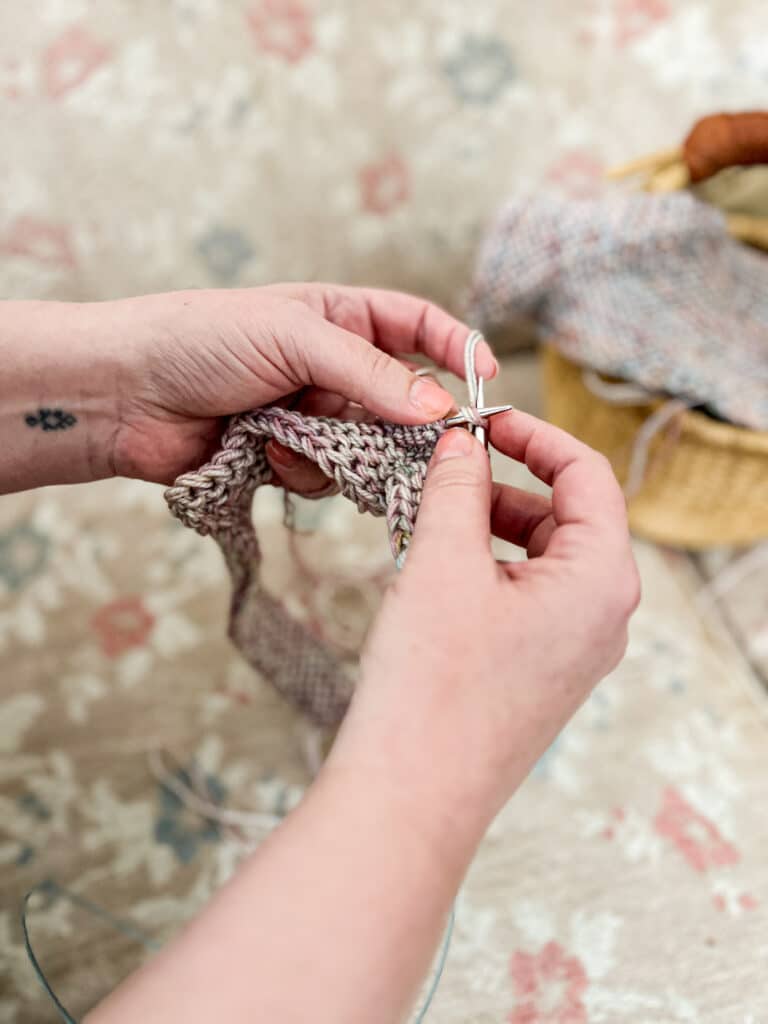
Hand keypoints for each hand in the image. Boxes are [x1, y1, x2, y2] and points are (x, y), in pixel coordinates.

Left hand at [110, 284, 495, 485]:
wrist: (123, 395)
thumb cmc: (199, 339)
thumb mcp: (294, 338)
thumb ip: (371, 374)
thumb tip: (440, 410)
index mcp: (337, 317)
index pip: (416, 324)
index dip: (455, 347)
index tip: (485, 381)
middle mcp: (329, 367)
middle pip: (401, 397)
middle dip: (405, 421)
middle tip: (418, 443)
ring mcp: (308, 415)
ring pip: (367, 445)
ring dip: (343, 448)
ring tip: (296, 434)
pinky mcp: (285, 458)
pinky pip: (326, 475)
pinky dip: (305, 470)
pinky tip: (269, 455)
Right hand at [331, 412, 639, 839]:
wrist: (410, 795)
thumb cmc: (433, 687)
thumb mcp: (442, 563)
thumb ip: (458, 488)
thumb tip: (462, 443)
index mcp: (602, 580)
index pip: (588, 475)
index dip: (535, 435)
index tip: (484, 419)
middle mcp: (603, 615)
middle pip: (569, 514)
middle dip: (508, 481)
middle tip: (446, 465)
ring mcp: (574, 648)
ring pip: (544, 556)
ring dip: (493, 523)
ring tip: (433, 513)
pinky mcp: (541, 671)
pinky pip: (527, 595)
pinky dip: (488, 565)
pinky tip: (437, 563)